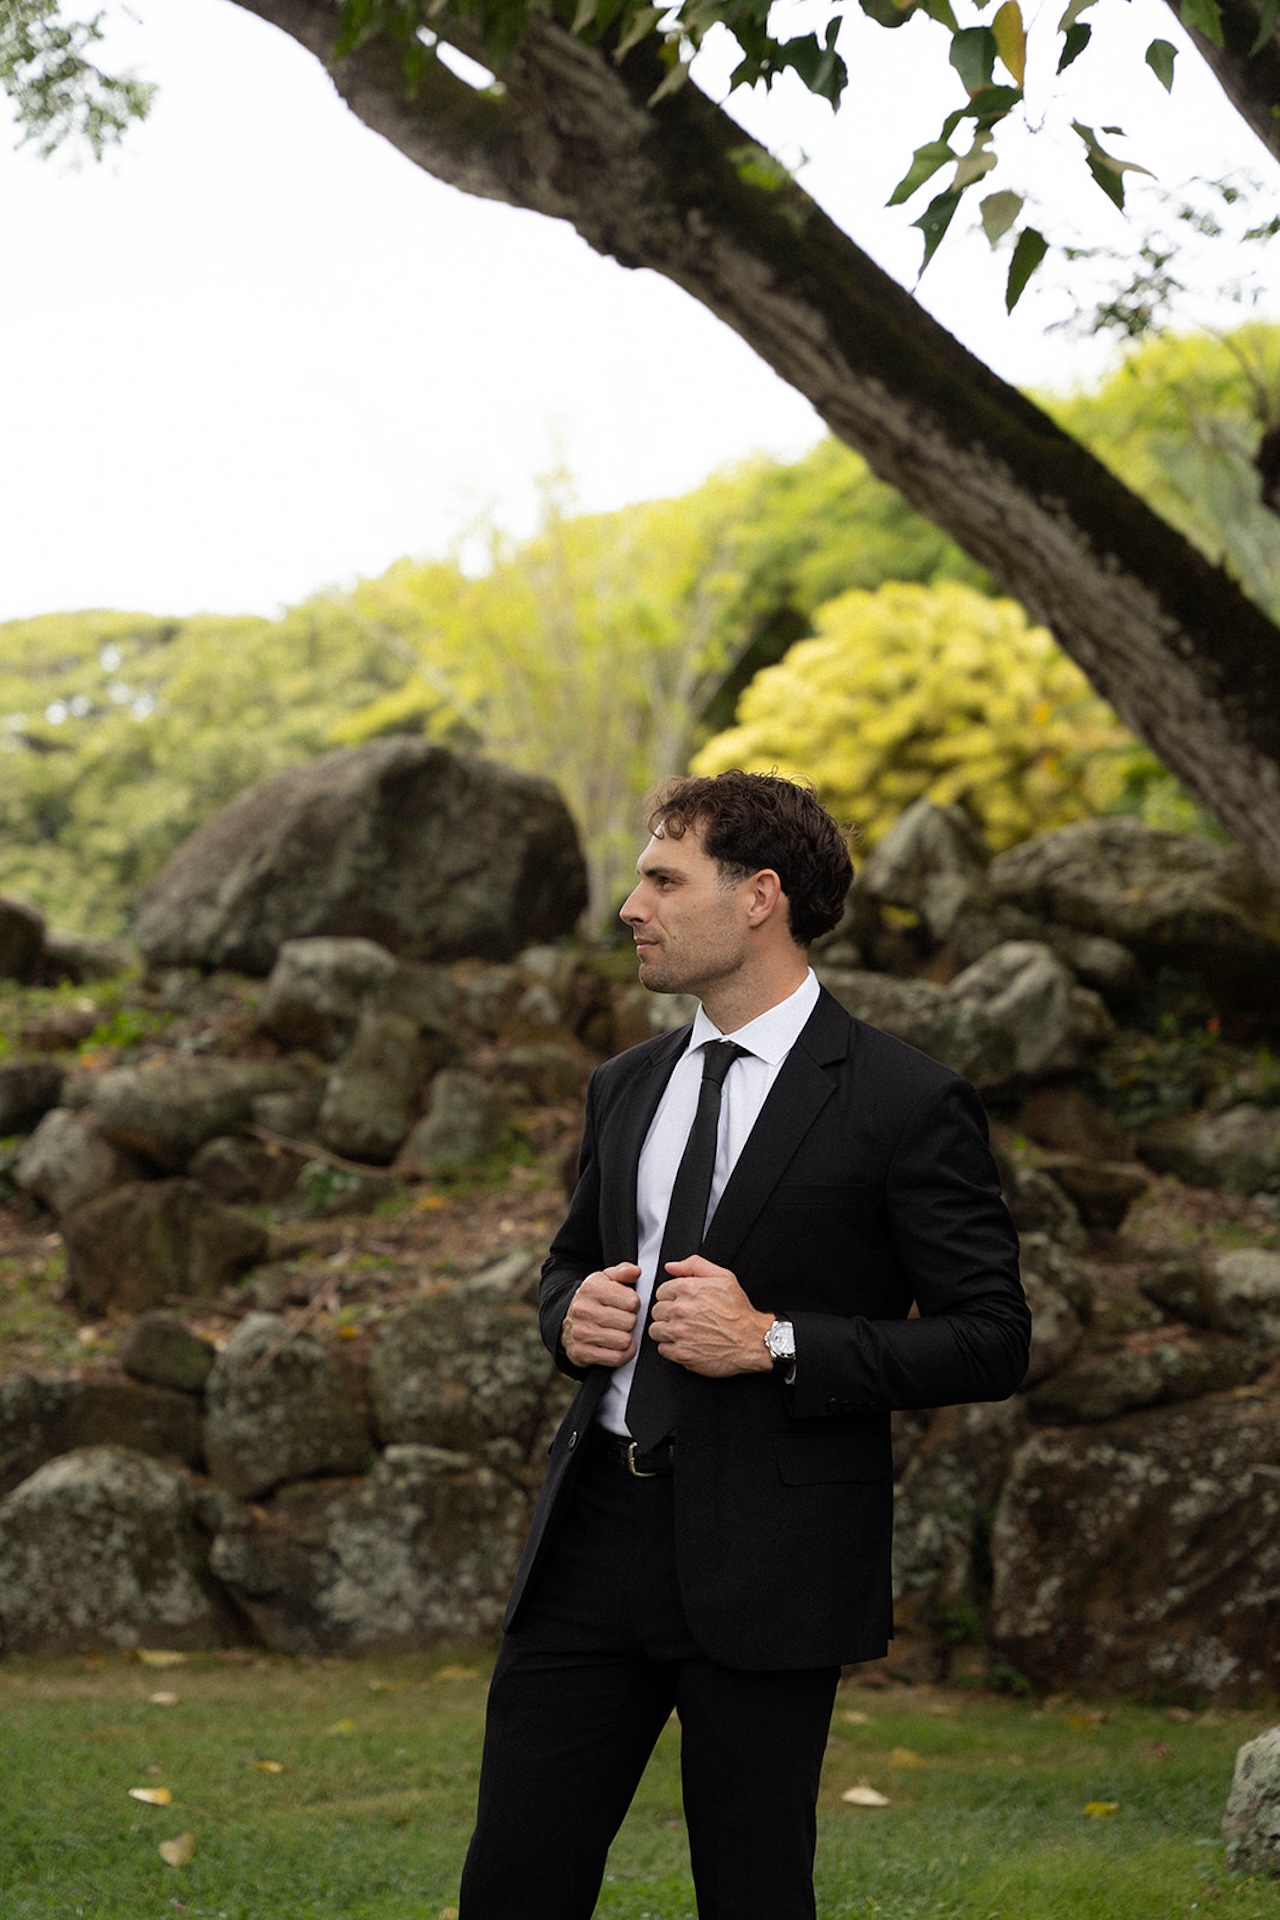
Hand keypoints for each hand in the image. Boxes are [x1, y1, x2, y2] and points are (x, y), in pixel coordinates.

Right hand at [561, 1263, 641, 1367]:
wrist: (566, 1322)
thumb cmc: (593, 1300)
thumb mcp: (605, 1280)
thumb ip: (623, 1272)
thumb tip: (636, 1272)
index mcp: (591, 1288)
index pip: (632, 1301)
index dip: (634, 1304)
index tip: (626, 1305)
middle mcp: (583, 1309)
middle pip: (629, 1322)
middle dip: (630, 1322)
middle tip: (622, 1320)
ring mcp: (581, 1332)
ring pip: (624, 1341)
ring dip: (627, 1339)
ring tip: (619, 1332)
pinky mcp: (581, 1352)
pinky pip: (616, 1358)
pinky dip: (622, 1354)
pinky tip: (618, 1346)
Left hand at [648, 1256, 774, 1377]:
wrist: (752, 1340)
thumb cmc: (739, 1312)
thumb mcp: (723, 1277)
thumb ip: (694, 1265)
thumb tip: (672, 1267)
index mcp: (688, 1289)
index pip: (661, 1291)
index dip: (672, 1298)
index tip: (681, 1304)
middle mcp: (681, 1310)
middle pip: (656, 1311)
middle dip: (668, 1314)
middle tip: (684, 1318)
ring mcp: (680, 1332)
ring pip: (655, 1330)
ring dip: (666, 1331)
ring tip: (683, 1331)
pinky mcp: (681, 1353)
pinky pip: (662, 1349)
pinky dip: (671, 1348)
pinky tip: (685, 1343)